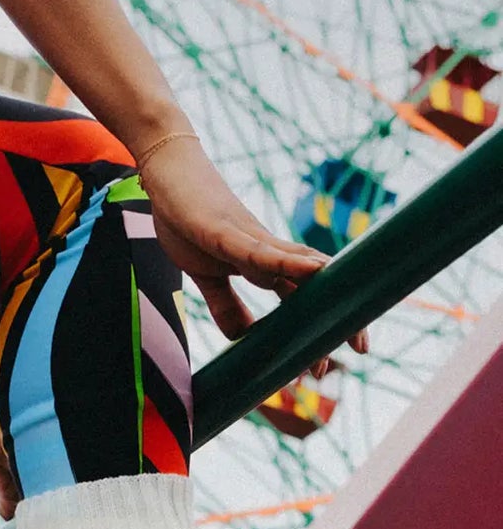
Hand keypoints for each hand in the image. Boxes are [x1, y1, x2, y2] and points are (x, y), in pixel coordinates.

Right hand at [139, 135, 368, 367]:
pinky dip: (289, 262)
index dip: (321, 323)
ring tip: (345, 322)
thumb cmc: (187, 219)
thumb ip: (225, 304)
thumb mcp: (204, 274)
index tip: (338, 355)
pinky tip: (314, 269)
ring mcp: (249, 238)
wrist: (168, 172)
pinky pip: (261, 250)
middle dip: (336, 317)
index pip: (299, 297)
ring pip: (296, 271)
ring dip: (321, 298)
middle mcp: (266, 250)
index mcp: (260, 263)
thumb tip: (243, 336)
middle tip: (359, 350)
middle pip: (311, 286)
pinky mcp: (225, 230)